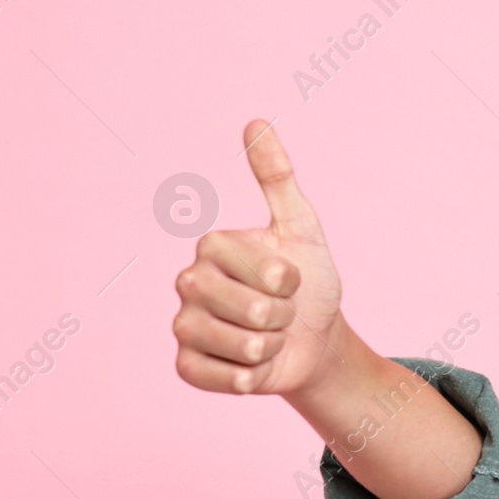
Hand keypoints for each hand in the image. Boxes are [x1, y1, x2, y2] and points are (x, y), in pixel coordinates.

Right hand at [171, 120, 344, 395]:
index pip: (269, 271)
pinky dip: (252, 377)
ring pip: (244, 346)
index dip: (293, 281)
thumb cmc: (309, 282)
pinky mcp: (187, 366)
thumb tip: (255, 120)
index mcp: (213, 246)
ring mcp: (183, 325)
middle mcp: (188, 282)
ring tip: (269, 337)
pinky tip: (252, 365)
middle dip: (286, 317)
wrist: (314, 340)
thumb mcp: (302, 228)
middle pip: (257, 311)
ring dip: (272, 348)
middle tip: (281, 312)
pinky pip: (224, 378)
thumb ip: (278, 178)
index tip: (290, 278)